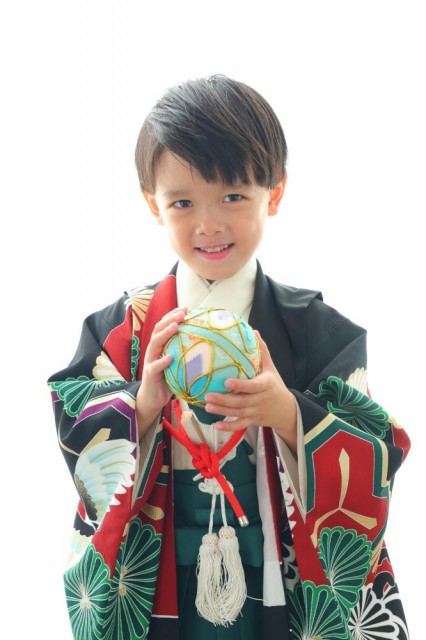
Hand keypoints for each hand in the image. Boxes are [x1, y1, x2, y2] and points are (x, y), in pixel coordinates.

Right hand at [136, 306, 186, 437]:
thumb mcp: (179, 364)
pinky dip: (162, 361)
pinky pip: (155, 366)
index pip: (165, 325)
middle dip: (170, 319)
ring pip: (155, 343)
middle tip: (182, 313)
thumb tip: (211, 345)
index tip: (186, 308)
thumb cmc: (169, 380)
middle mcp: (153, 350)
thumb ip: (188, 355)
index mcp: (160, 346)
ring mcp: (150, 361)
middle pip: (158, 329)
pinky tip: (170, 357)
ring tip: (175, 326)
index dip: (173, 315)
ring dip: (165, 334)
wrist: (153, 398)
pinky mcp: (149, 374)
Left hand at [204, 331, 296, 450]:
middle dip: (224, 400)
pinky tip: (217, 425)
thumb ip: (262, 351)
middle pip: (242, 402)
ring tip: (207, 406)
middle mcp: (261, 400)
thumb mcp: (271, 368)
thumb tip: (254, 331)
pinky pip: (240, 425)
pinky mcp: (253, 421)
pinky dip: (229, 427)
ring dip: (222, 411)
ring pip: (238, 413)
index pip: (253, 386)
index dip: (240, 385)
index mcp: (265, 385)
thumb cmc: (275, 385)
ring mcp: (256, 412)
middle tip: (208, 395)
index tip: (226, 382)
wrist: (286, 410)